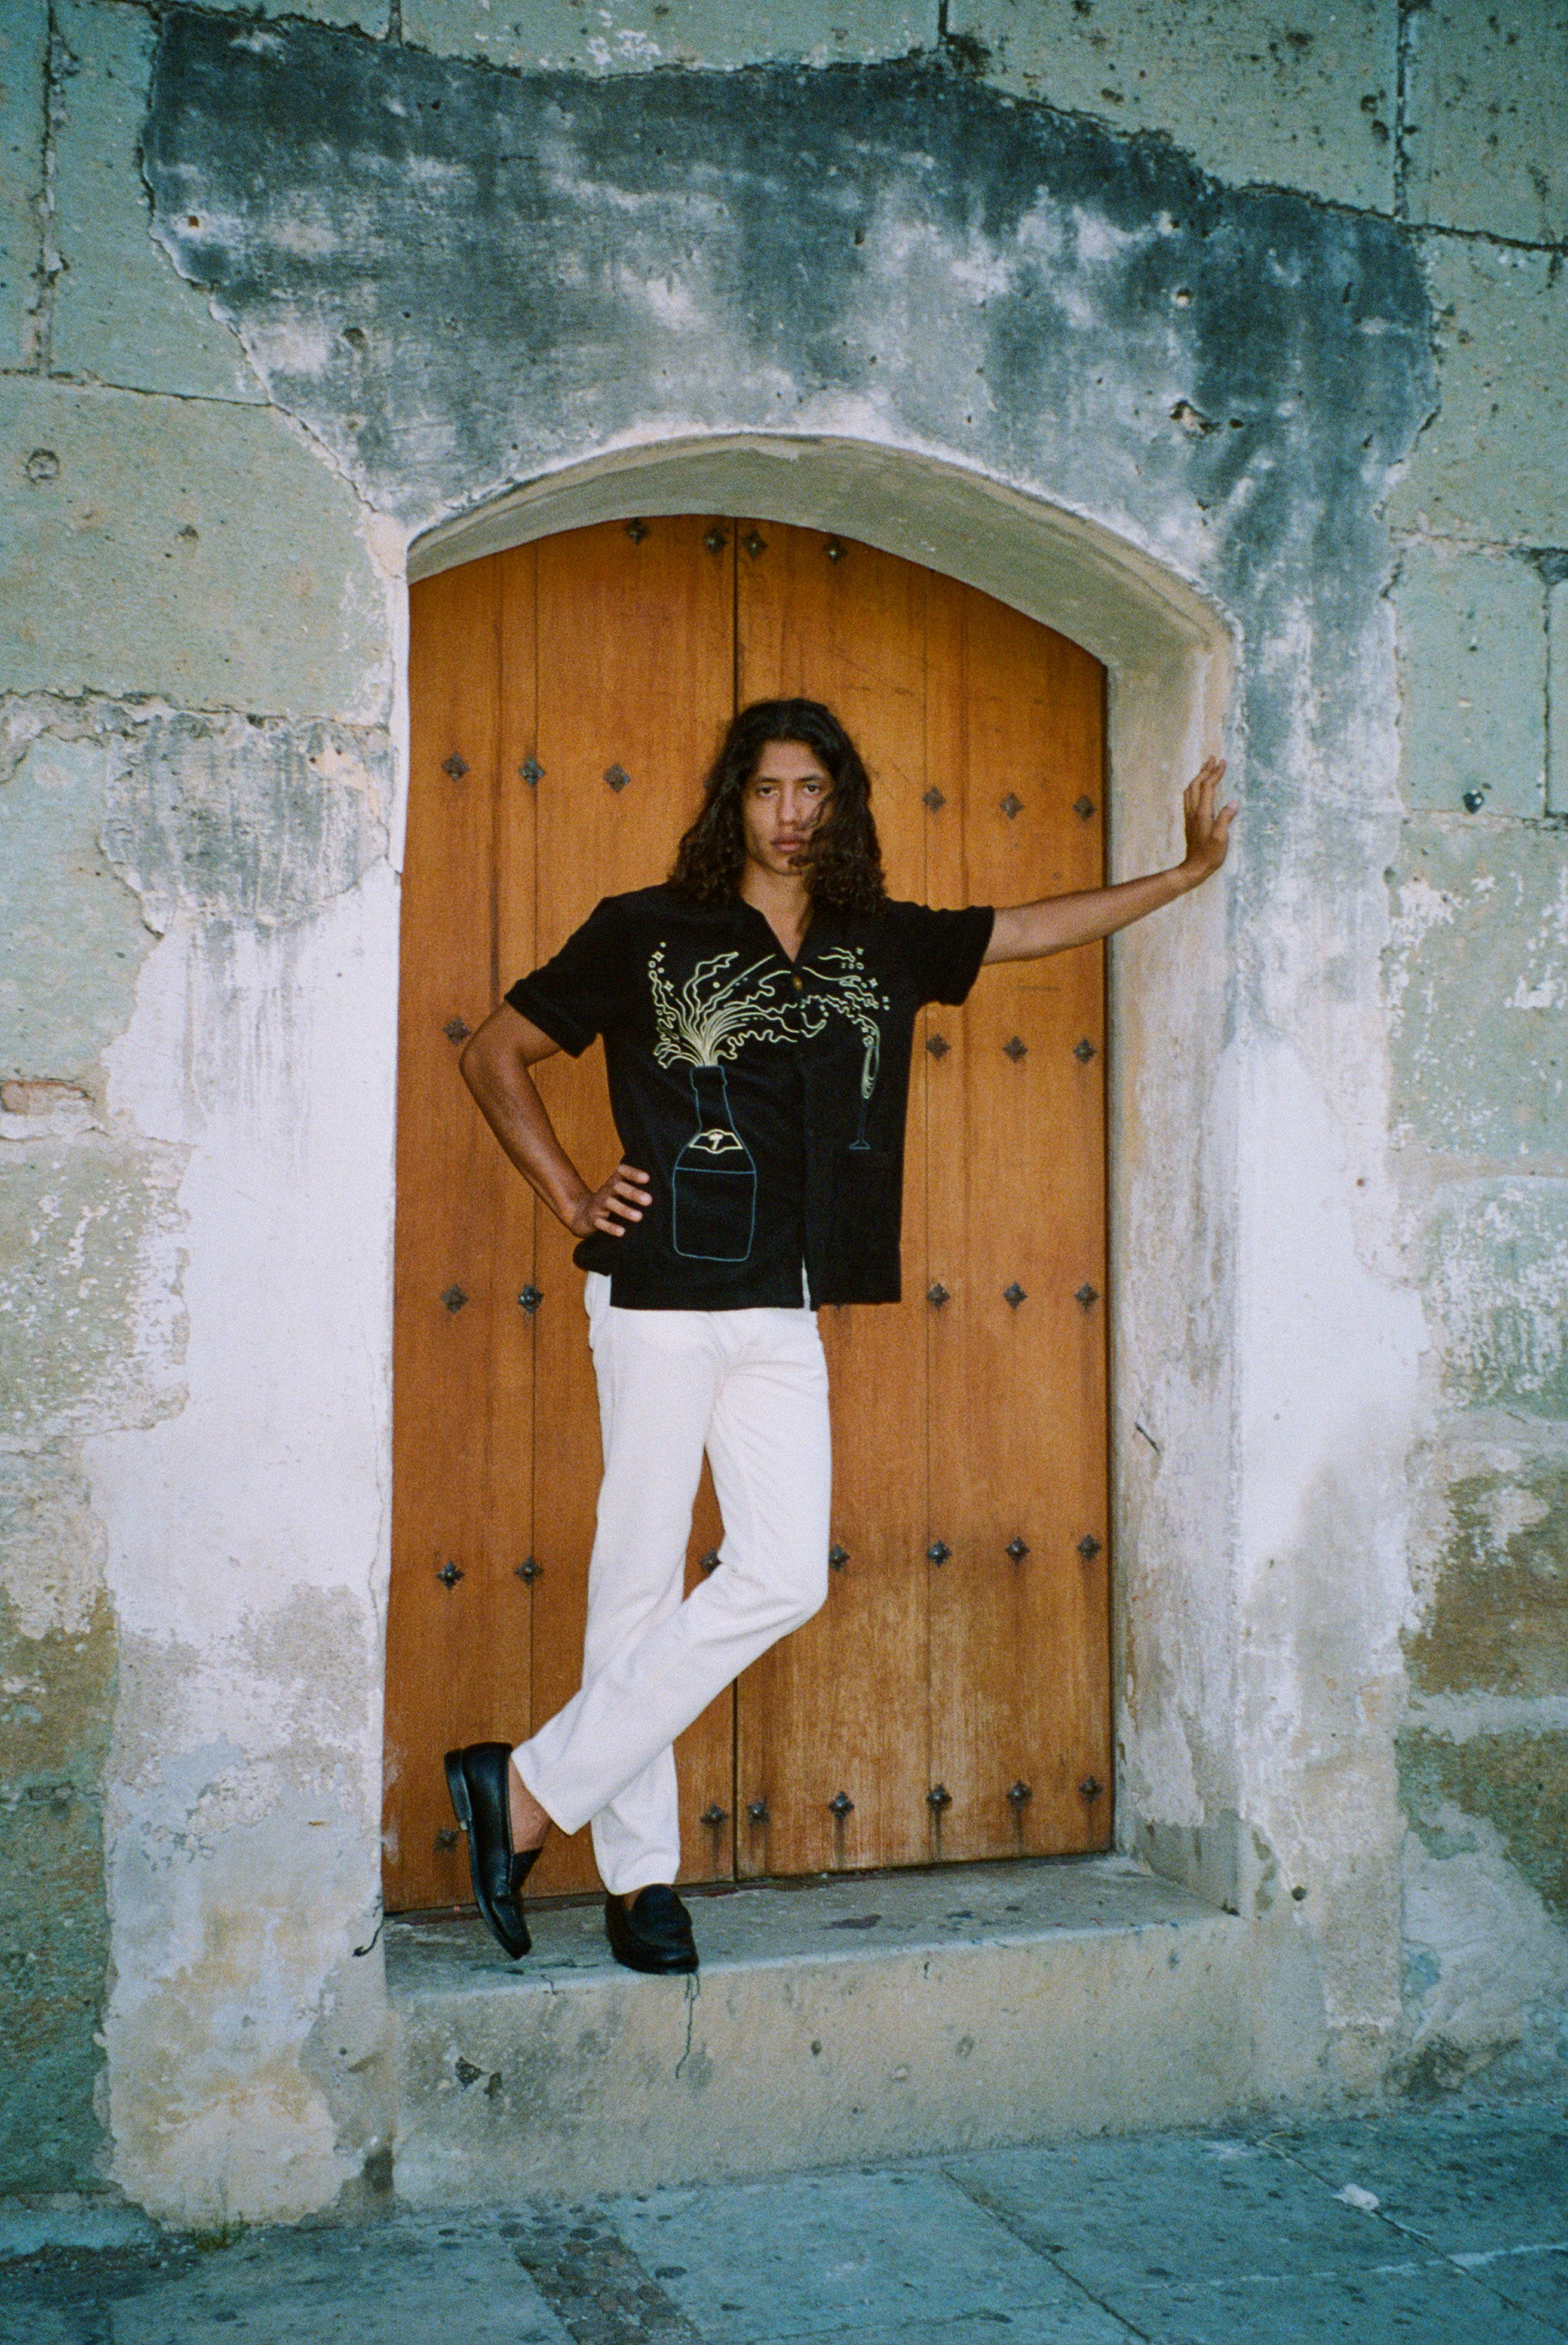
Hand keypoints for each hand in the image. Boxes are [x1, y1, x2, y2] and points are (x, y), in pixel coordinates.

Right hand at [568, 1162, 651, 1239]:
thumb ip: (636, 1188)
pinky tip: (621, 1232)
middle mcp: (606, 1191)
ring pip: (610, 1204)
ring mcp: (598, 1205)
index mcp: (615, 1181)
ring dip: (625, 1210)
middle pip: (618, 1188)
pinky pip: (601, 1223)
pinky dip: (610, 1227)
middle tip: (649, 1200)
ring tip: (639, 1216)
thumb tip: (663, 1190)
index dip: (633, 1173)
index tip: (647, 1178)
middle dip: (633, 1193)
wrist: (581, 1213)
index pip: (622, 1172)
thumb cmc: (610, 1201)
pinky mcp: (593, 1219)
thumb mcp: (619, 1191)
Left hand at [1180, 757, 1237, 883]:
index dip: (1215, 773)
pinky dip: (1195, 786)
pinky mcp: (1190, 821)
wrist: (1194, 868)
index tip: (1223, 762)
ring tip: (1206, 767)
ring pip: (1191, 790)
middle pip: (1196, 784)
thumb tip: (1233, 803)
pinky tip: (1198, 786)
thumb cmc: (1210, 855)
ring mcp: (1190, 816)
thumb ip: (1226, 819)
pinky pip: (1189, 797)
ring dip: (1198, 776)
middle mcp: (1194, 811)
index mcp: (1203, 813)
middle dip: (1205, 770)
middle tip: (1213, 758)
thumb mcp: (1221, 839)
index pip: (1208, 787)